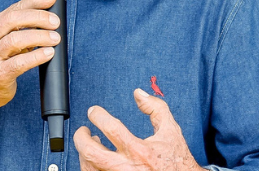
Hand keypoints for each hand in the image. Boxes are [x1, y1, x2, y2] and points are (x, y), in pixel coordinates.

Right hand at [0, 0, 60, 112]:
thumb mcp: (2, 41)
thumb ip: (20, 29)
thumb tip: (49, 17)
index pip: (14, 8)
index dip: (34, 1)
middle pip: (12, 19)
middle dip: (37, 17)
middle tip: (55, 22)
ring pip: (14, 40)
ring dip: (38, 36)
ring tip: (55, 38)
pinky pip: (18, 63)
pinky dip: (35, 56)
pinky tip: (48, 53)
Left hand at [75, 89, 201, 170]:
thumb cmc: (177, 161)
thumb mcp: (170, 130)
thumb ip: (155, 108)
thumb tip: (138, 94)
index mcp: (139, 151)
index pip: (111, 128)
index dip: (98, 116)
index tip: (94, 111)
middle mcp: (126, 167)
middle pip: (91, 152)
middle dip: (81, 138)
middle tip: (84, 130)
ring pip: (89, 168)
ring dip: (84, 155)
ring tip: (90, 145)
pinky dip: (91, 167)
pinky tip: (96, 161)